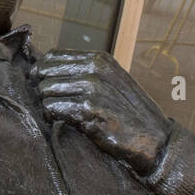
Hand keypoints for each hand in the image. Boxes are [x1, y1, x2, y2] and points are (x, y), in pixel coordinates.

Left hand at [31, 50, 172, 175]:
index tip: (40, 85)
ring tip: (57, 115)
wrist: (154, 138)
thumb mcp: (111, 82)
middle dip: (42, 89)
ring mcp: (91, 87)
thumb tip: (45, 71)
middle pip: (45, 71)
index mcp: (99, 59)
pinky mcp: (87, 109)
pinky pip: (51, 108)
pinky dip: (51, 117)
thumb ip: (85, 73)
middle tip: (51, 105)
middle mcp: (94, 69)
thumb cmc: (130, 114)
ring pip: (44, 90)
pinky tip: (61, 123)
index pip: (53, 56)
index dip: (42, 71)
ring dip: (46, 105)